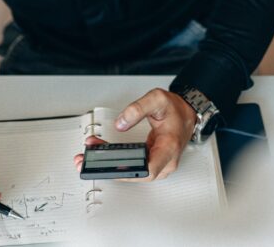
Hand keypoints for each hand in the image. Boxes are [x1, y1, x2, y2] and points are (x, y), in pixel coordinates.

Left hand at [73, 88, 196, 180]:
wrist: (186, 112)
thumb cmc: (176, 109)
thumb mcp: (157, 100)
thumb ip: (137, 109)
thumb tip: (121, 123)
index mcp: (169, 147)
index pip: (149, 170)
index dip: (128, 172)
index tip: (110, 167)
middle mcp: (165, 161)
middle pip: (136, 174)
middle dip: (110, 169)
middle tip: (87, 161)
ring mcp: (159, 164)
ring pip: (132, 172)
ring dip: (110, 165)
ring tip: (90, 154)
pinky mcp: (152, 162)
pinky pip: (133, 166)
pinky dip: (116, 160)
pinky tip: (102, 152)